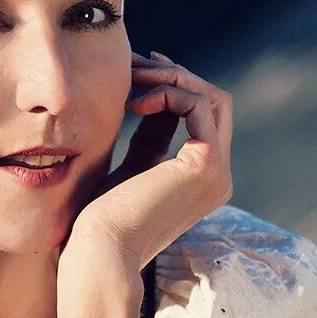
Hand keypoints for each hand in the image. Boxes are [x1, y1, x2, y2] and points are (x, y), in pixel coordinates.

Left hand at [68, 50, 232, 272]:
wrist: (98, 254)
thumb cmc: (101, 222)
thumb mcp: (130, 168)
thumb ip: (151, 138)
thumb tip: (153, 99)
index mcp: (203, 180)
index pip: (203, 116)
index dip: (174, 85)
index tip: (140, 69)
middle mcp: (218, 178)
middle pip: (214, 102)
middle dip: (175, 75)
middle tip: (137, 63)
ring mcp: (217, 173)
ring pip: (211, 98)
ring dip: (171, 78)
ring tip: (132, 78)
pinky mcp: (205, 165)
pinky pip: (197, 105)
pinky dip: (167, 92)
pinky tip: (134, 103)